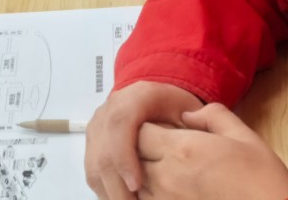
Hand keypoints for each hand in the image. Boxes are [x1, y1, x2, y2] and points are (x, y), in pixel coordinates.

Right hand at [85, 81, 203, 198]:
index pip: (120, 122)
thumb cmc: (175, 110)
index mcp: (135, 96)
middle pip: (104, 151)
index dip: (124, 155)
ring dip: (111, 192)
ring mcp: (98, 128)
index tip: (136, 184)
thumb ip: (194, 123)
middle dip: (118, 185)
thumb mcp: (190, 110)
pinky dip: (108, 192)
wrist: (157, 104)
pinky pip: (94, 174)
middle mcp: (110, 110)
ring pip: (95, 166)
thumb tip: (190, 133)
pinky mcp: (93, 145)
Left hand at [136, 104, 287, 198]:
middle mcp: (167, 177)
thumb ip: (211, 115)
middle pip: (134, 158)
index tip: (162, 130)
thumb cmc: (263, 181)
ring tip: (170, 172)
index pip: (140, 132)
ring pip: (137, 185)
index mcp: (183, 149)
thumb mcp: (243, 136)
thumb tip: (188, 113)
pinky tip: (175, 191)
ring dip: (145, 177)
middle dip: (144, 151)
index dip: (148, 129)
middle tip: (164, 151)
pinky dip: (153, 196)